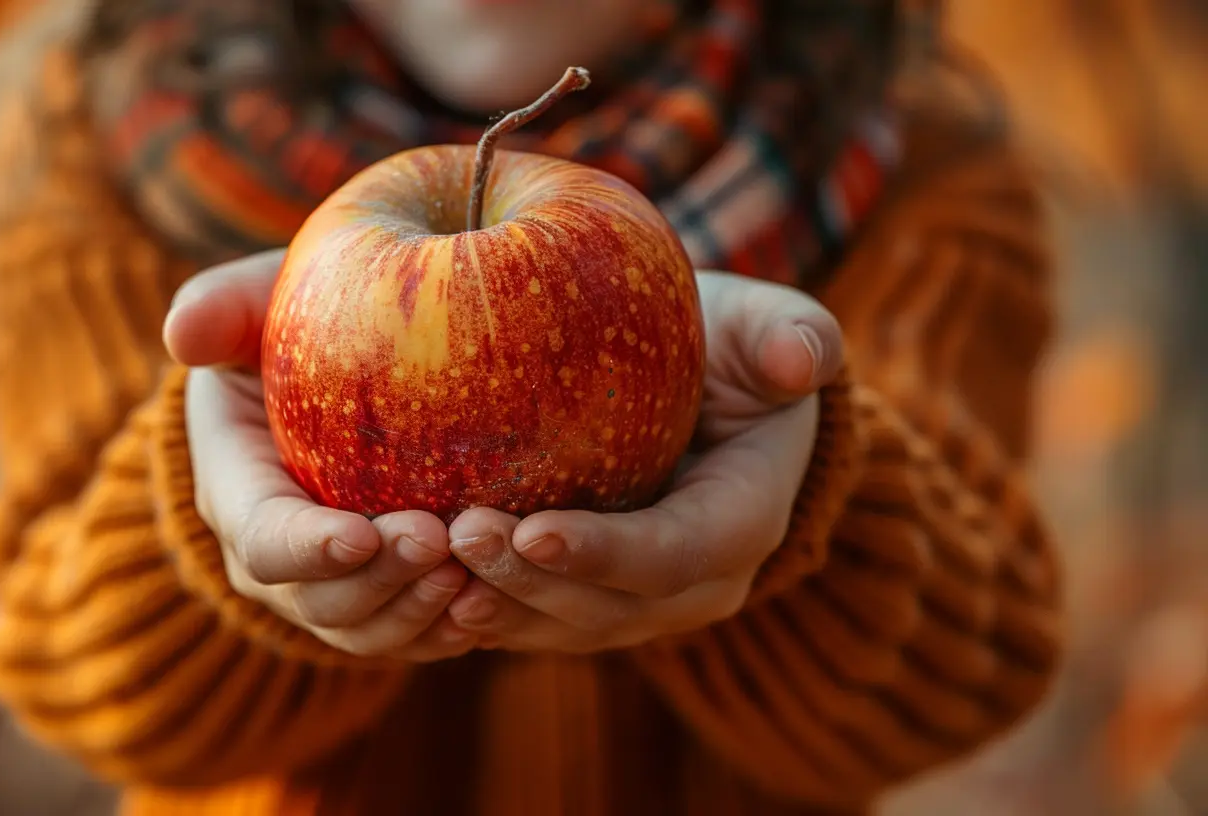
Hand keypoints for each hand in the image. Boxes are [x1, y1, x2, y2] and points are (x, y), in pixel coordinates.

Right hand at [165, 249, 476, 660]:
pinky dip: (450, 628)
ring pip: (368, 631)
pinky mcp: (384, 600)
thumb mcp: (257, 304)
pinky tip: (493, 601)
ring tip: (473, 577)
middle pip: (320, 600)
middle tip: (438, 539)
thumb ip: (220, 308)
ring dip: (420, 612)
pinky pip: (413, 637)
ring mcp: (329, 588)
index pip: (262, 539)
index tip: (362, 532)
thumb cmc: (296, 327)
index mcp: (236, 490)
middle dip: (380, 580)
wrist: (341, 370)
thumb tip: (181, 335)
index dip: (309, 548)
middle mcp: (275, 558)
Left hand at [444, 272, 843, 652]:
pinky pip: (531, 620)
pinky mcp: (584, 602)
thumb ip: (792, 336)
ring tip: (427, 564)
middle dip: (532, 583)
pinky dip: (481, 606)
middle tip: (460, 534)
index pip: (676, 554)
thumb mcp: (766, 327)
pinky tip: (420, 584)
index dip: (608, 554)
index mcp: (741, 521)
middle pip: (609, 607)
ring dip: (496, 603)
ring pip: (562, 626)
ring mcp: (637, 603)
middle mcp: (695, 583)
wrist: (705, 400)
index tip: (535, 529)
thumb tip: (804, 359)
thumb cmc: (729, 350)